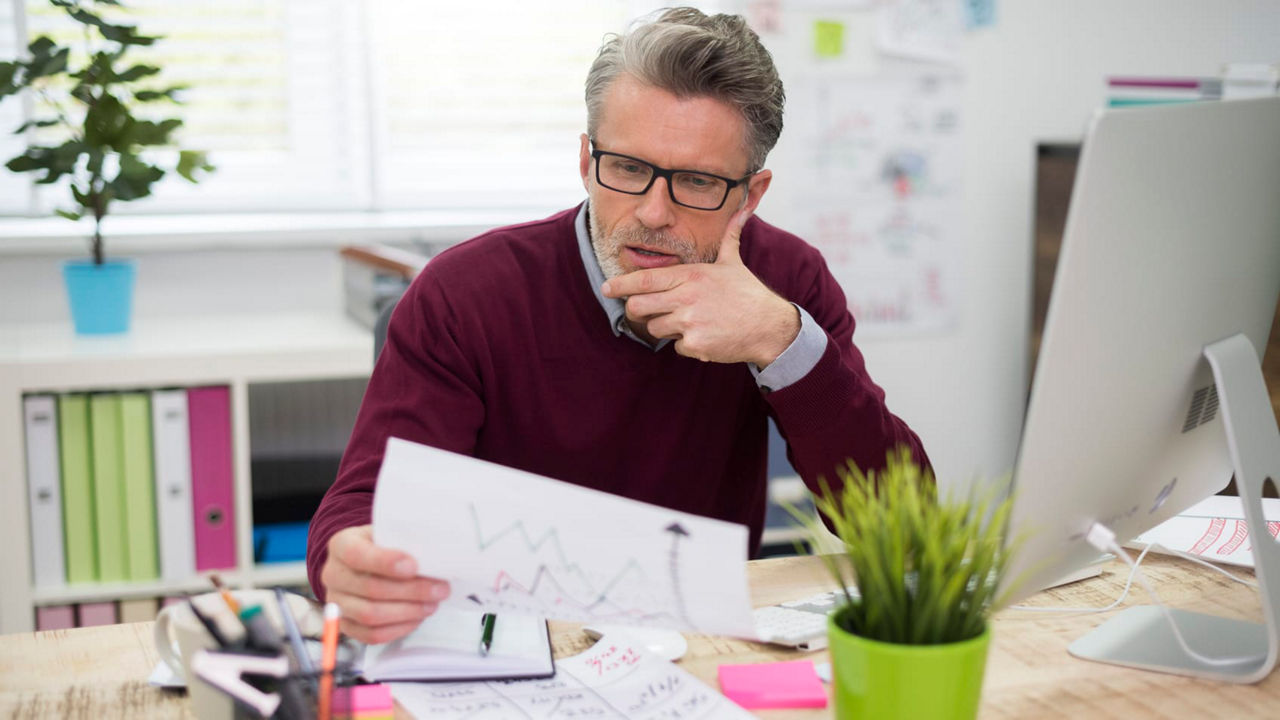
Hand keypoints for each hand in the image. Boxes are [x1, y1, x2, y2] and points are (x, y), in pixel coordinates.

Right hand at [320, 524, 449, 643]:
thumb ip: (405, 541)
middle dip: (410, 591)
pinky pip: (371, 635)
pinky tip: (418, 617)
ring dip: (408, 611)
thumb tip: (435, 557)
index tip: (414, 566)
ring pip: (370, 615)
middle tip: (440, 589)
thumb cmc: (385, 546)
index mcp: (341, 545)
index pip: (356, 555)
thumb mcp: (391, 534)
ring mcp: (336, 603)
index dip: (385, 562)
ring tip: (432, 604)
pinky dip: (399, 628)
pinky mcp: (346, 626)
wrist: (370, 563)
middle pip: (369, 588)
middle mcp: (333, 574)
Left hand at [601, 209, 799, 366]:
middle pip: (638, 307)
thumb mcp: (734, 261)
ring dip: (666, 328)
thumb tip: (743, 208)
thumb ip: (729, 236)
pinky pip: (676, 346)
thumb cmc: (748, 293)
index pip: (644, 280)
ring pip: (655, 328)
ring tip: (689, 321)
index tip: (606, 288)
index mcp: (690, 275)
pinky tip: (705, 335)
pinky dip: (686, 344)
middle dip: (636, 311)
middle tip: (645, 312)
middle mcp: (686, 297)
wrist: (769, 326)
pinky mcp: (695, 344)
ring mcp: (689, 322)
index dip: (620, 285)